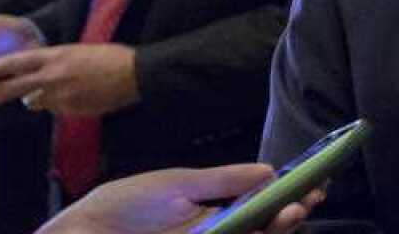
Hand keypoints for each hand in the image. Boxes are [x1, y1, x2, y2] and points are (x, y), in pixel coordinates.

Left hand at [0, 43, 138, 115]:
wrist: (137, 72)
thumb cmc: (111, 57)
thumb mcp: (77, 53)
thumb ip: (52, 69)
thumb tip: (32, 95)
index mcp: (54, 56)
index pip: (11, 64)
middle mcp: (52, 76)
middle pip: (10, 88)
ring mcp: (61, 95)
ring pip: (36, 102)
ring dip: (42, 98)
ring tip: (69, 88)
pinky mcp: (72, 110)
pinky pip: (59, 110)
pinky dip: (66, 105)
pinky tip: (86, 95)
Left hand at [36, 163, 324, 233]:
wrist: (82, 233)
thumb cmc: (126, 205)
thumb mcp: (177, 185)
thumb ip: (223, 180)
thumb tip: (270, 171)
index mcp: (218, 209)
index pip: (264, 203)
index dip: (292, 194)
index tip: (316, 183)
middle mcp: (221, 232)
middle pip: (267, 227)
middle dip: (292, 214)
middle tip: (307, 201)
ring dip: (278, 230)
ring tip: (291, 212)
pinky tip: (264, 230)